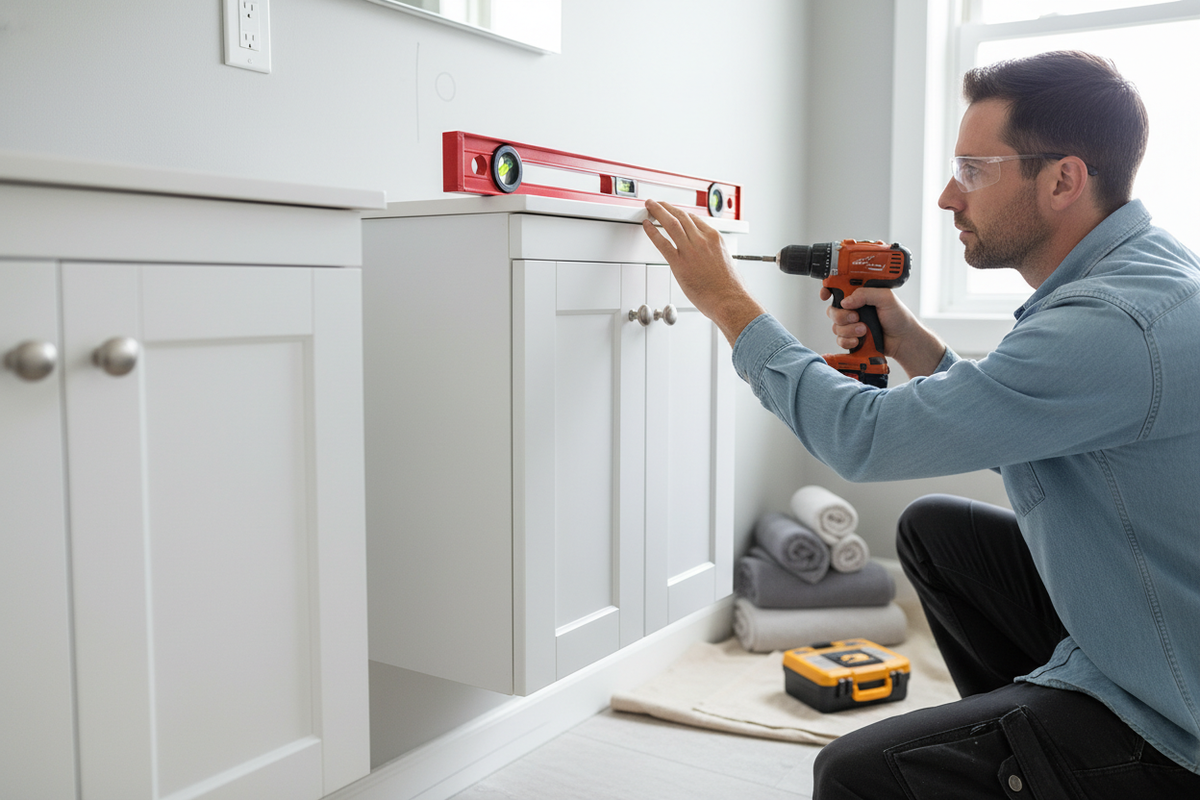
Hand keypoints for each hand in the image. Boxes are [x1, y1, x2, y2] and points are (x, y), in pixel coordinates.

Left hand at [642, 199, 764, 345]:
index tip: (673, 210)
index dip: (680, 212)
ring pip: (671, 223)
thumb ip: (714, 253)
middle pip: (681, 216)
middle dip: (667, 207)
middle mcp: (703, 240)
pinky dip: (652, 232)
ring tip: (650, 206)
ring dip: (658, 212)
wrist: (729, 300)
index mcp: (715, 238)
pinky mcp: (680, 264)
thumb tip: (709, 256)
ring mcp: (690, 251)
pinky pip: (662, 243)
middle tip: (658, 203)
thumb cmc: (730, 287)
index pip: (694, 219)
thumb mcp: (726, 261)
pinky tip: (646, 226)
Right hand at [823, 287, 946, 377]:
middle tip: (857, 317)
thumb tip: (846, 301)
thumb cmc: (899, 317)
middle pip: (832, 310)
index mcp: (860, 294)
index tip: (825, 295)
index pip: (838, 288)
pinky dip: (848, 341)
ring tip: (864, 330)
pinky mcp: (852, 338)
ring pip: (835, 326)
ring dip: (849, 330)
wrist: (903, 340)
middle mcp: (853, 308)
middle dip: (842, 316)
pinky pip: (839, 340)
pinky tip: (859, 340)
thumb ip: (866, 294)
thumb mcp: (886, 298)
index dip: (828, 290)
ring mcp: (851, 324)